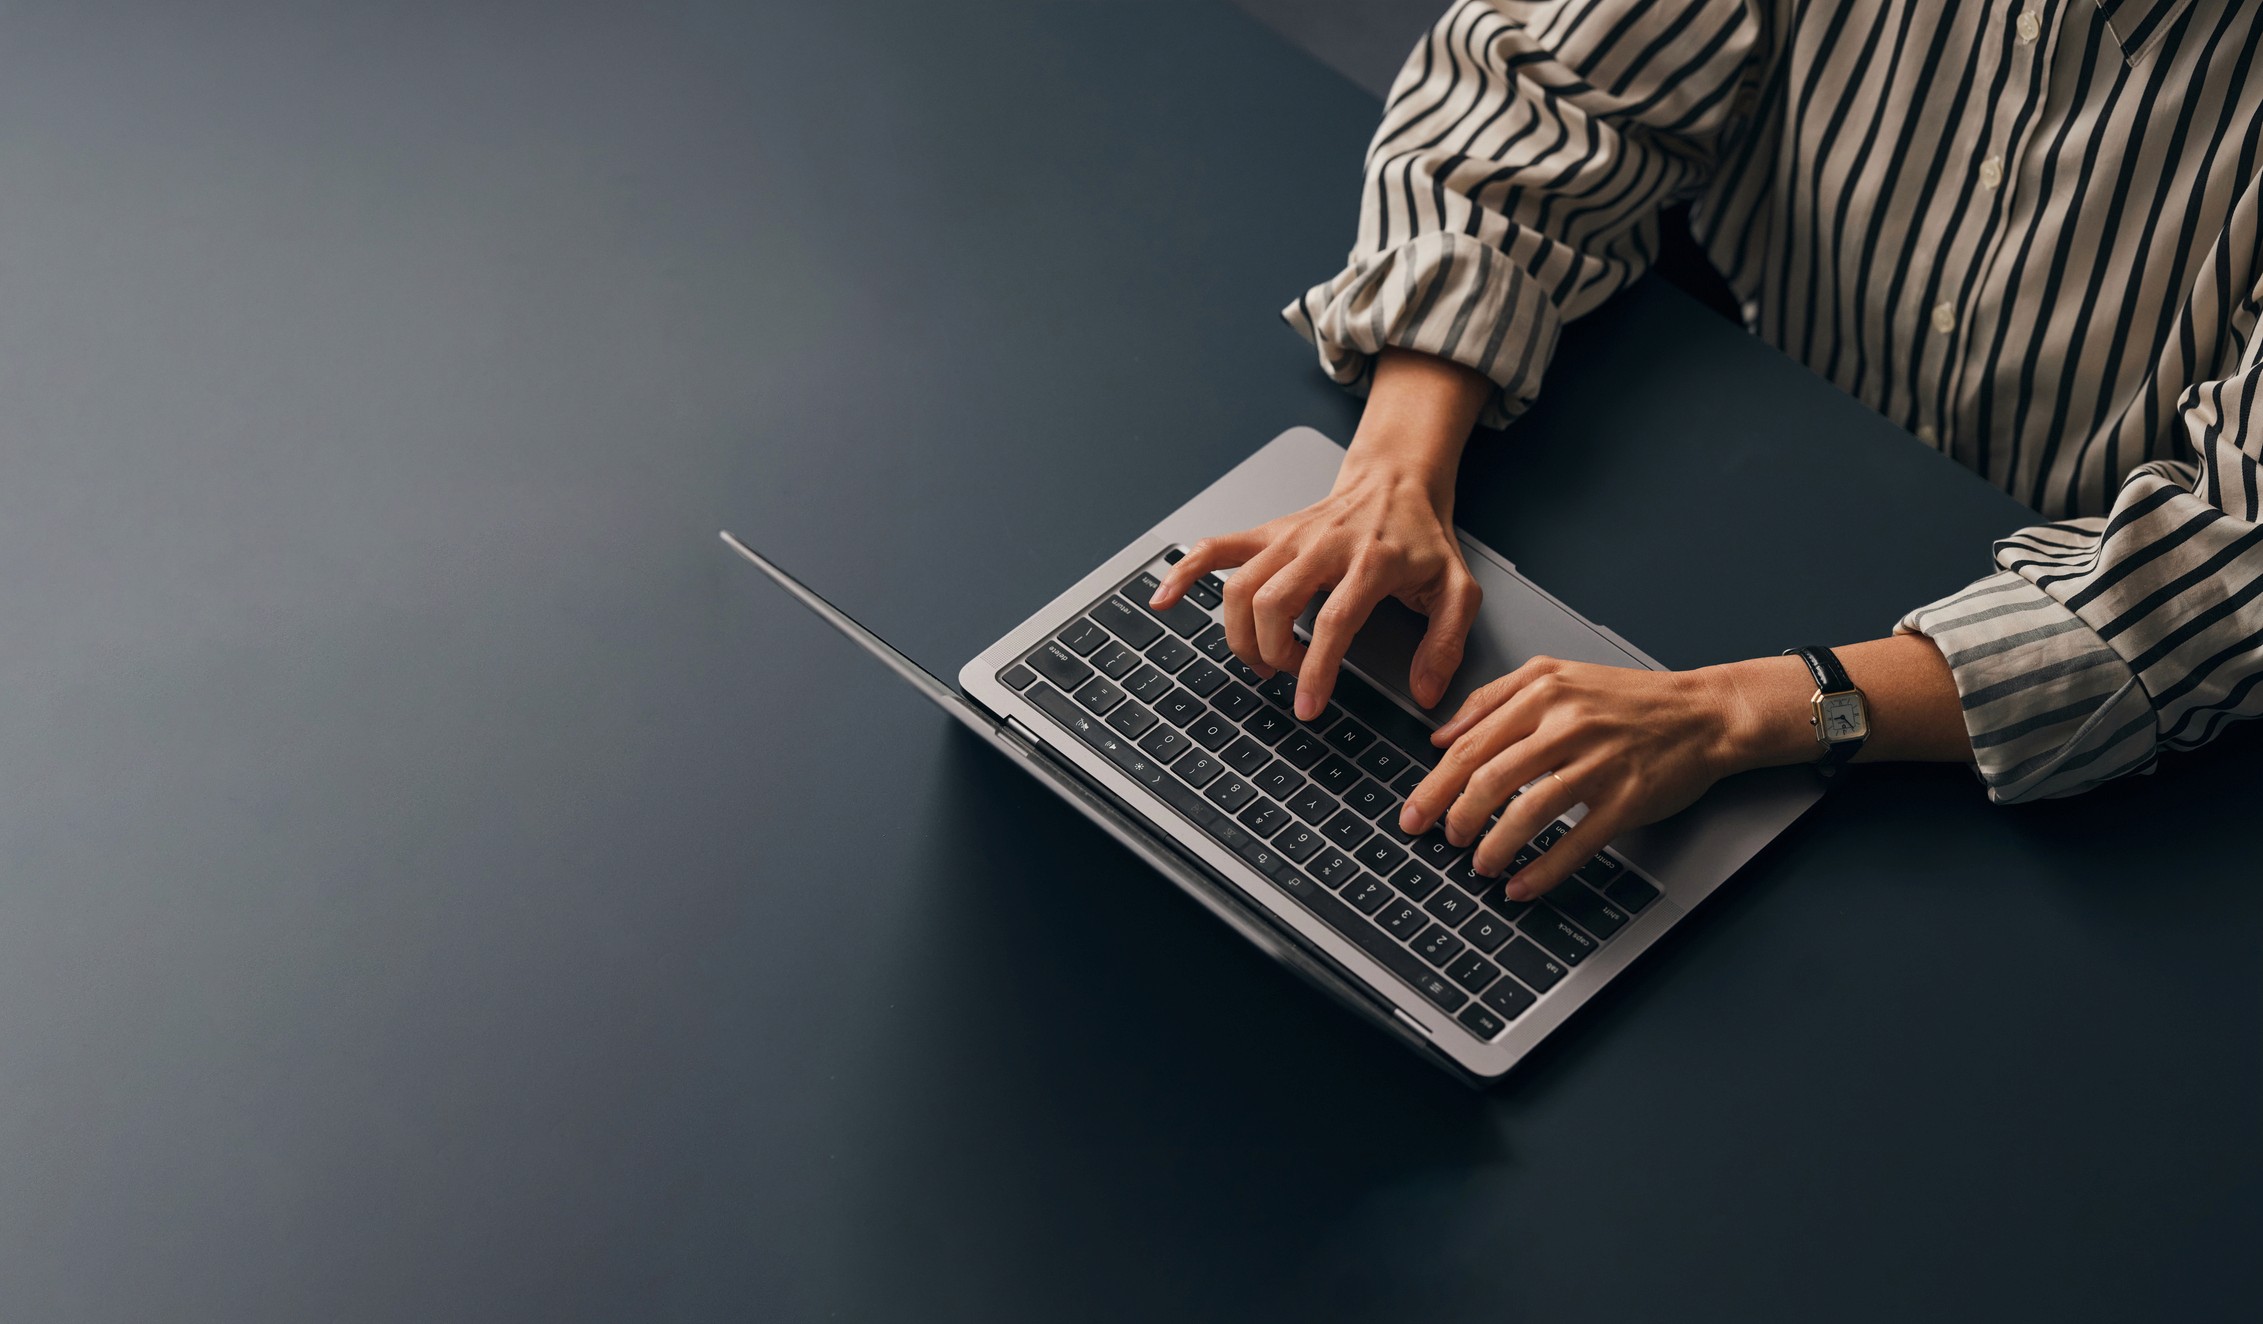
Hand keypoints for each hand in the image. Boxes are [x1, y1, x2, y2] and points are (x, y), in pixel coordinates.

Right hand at [1149, 349, 1493, 716]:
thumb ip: (1446, 644)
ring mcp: (1289, 537)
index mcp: (1371, 561)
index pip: (1334, 620)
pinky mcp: (1268, 533)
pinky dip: (1183, 573)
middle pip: (1274, 603)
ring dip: (1241, 634)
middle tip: (1290, 677)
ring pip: (1241, 587)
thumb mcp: (1457, 590)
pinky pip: (1215, 549)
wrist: (1398, 481)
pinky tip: (1164, 600)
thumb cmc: (1422, 539)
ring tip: (1262, 659)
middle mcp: (1323, 545)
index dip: (1316, 668)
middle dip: (1273, 653)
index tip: (1308, 704)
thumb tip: (1424, 692)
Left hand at [1397, 657, 1748, 899]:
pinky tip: (1521, 885)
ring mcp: (1599, 764)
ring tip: (1479, 864)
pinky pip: (1576, 842)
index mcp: (1542, 694)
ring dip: (1495, 846)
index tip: (1413, 812)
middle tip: (1443, 840)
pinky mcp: (1627, 799)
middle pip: (1491, 778)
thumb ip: (1493, 698)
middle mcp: (1567, 725)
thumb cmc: (1627, 698)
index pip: (1471, 744)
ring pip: (1528, 811)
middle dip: (1457, 817)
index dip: (1435, 785)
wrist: (1702, 713)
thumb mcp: (1555, 675)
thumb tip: (1442, 736)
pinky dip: (1543, 870)